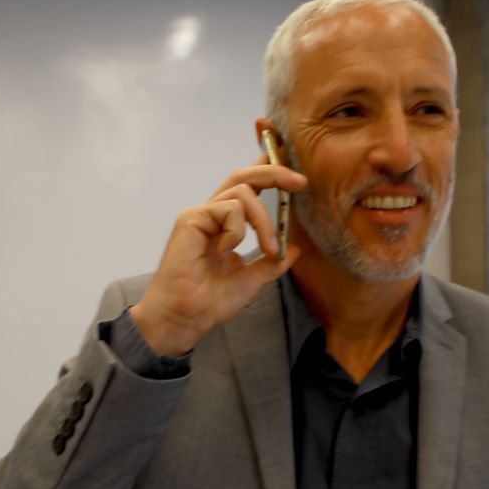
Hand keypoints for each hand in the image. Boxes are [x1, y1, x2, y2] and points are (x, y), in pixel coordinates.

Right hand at [130, 154, 307, 355]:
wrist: (187, 317)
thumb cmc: (211, 301)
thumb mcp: (252, 279)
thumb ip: (272, 262)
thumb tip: (294, 249)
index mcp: (225, 226)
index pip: (247, 189)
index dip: (266, 172)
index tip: (292, 172)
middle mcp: (213, 215)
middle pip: (244, 178)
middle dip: (274, 172)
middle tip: (300, 182)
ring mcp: (201, 215)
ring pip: (242, 192)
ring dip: (264, 220)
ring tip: (269, 249)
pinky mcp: (192, 219)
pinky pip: (228, 209)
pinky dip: (238, 230)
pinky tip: (227, 250)